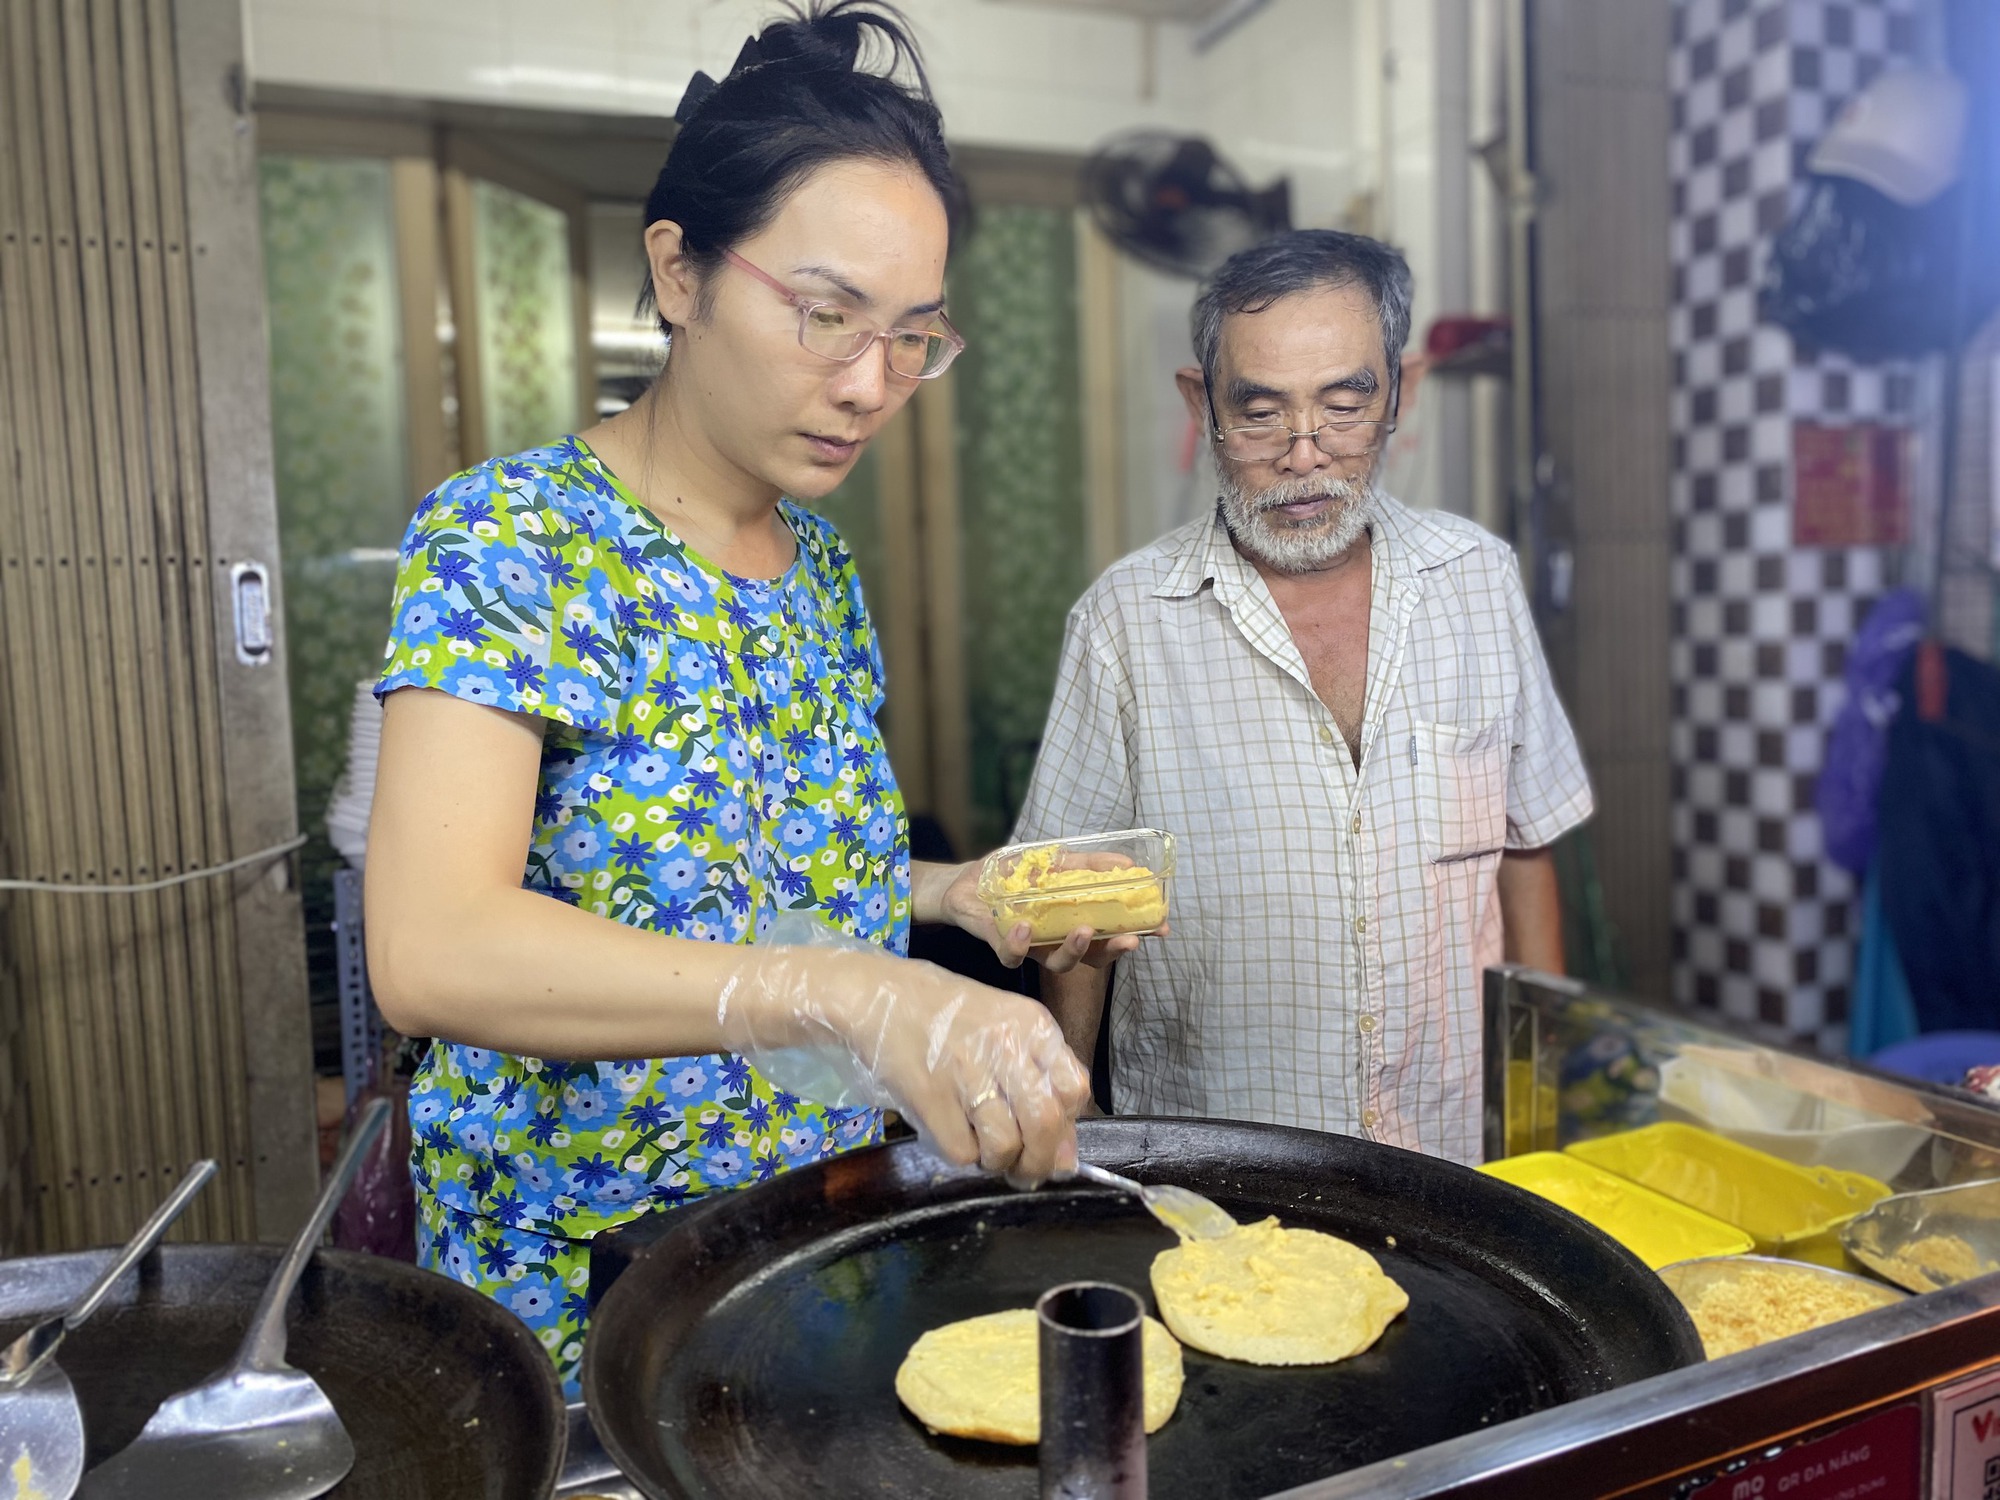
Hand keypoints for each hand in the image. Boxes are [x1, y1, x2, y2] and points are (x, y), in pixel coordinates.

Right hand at [717, 946, 1092, 1187]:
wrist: (880, 997)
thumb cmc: (949, 1014)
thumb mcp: (1005, 1029)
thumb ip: (1041, 1082)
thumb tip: (1067, 1159)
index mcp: (1032, 1025)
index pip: (1075, 1089)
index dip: (1069, 1125)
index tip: (1051, 1136)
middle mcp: (1005, 1045)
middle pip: (1046, 1124)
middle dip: (1040, 1162)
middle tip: (1024, 1170)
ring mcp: (966, 1071)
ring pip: (1005, 1146)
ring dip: (999, 1164)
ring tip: (987, 1152)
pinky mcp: (930, 1096)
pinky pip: (962, 1152)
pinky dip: (963, 1157)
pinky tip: (956, 1137)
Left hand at [934, 859, 1160, 974]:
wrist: (963, 883)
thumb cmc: (1011, 875)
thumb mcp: (1054, 860)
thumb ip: (1088, 864)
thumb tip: (1127, 863)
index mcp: (1072, 922)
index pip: (1109, 935)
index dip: (1135, 934)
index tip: (1161, 928)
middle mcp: (1055, 941)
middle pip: (1091, 959)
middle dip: (1112, 951)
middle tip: (1129, 940)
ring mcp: (1030, 947)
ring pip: (1057, 963)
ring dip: (1073, 949)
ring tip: (1084, 930)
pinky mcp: (1001, 946)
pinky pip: (1012, 954)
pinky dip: (1019, 943)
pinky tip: (1022, 926)